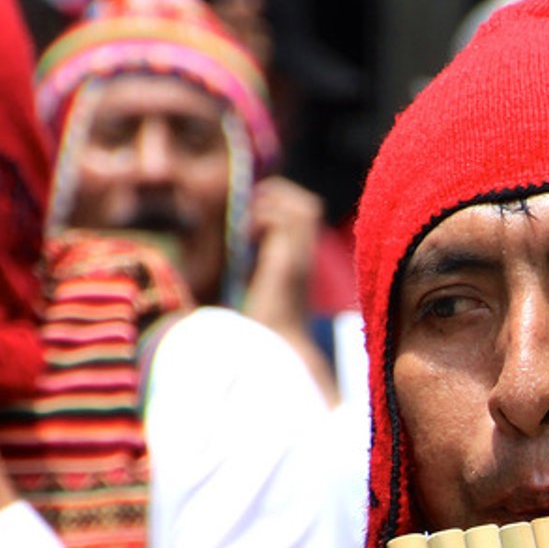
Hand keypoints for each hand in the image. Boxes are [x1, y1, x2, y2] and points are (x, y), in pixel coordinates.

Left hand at [241, 175, 323, 332]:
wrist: (276, 351)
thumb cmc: (267, 329)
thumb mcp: (262, 290)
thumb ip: (259, 269)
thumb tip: (238, 254)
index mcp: (301, 260)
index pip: (306, 217)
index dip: (282, 206)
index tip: (252, 214)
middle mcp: (306, 256)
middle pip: (309, 206)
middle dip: (279, 196)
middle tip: (249, 210)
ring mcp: (300, 259)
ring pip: (302, 208)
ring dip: (271, 205)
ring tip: (248, 225)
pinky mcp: (288, 265)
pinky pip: (280, 221)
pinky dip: (260, 219)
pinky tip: (245, 239)